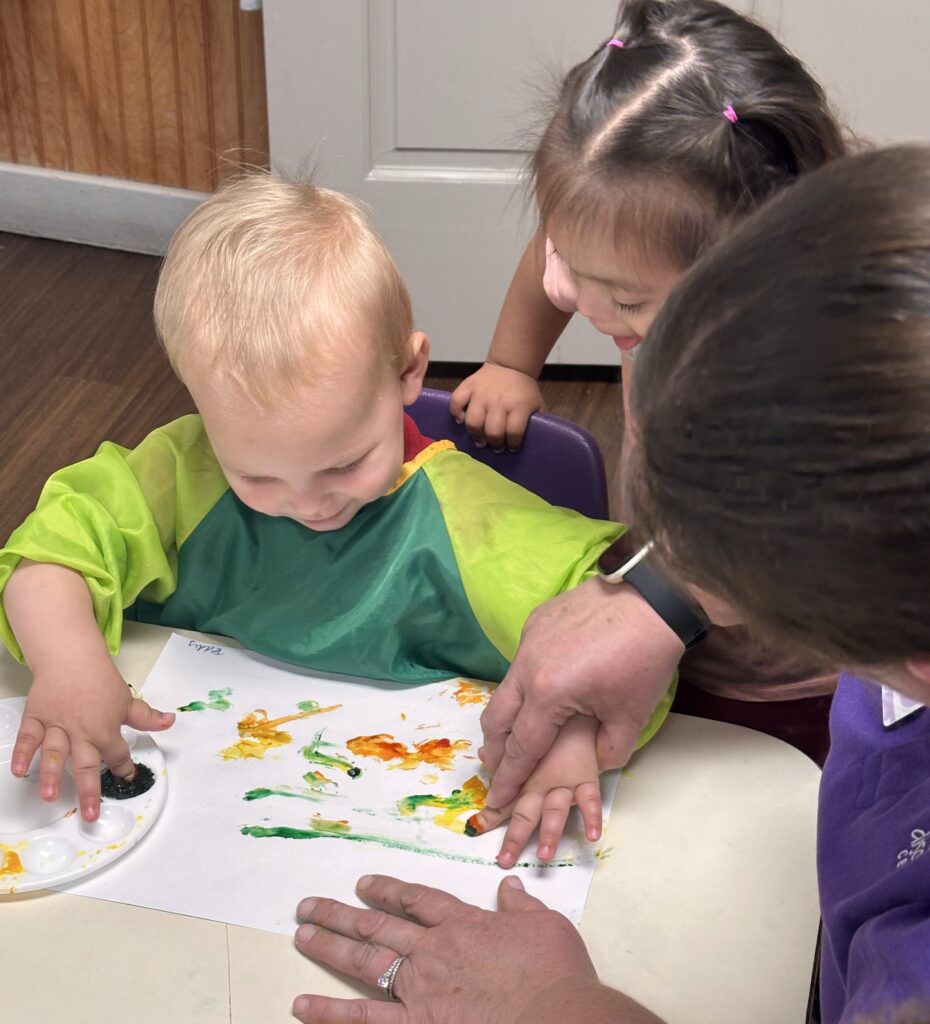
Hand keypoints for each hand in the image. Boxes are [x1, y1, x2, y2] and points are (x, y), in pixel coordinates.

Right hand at [11, 660, 174, 821]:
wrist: (72, 657)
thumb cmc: (100, 680)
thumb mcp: (126, 700)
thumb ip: (146, 717)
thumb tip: (170, 722)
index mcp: (106, 728)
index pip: (118, 754)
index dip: (124, 767)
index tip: (127, 778)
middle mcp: (82, 731)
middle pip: (87, 763)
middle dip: (89, 790)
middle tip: (89, 814)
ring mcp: (58, 726)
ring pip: (56, 753)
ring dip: (53, 775)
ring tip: (50, 796)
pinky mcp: (38, 718)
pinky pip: (29, 737)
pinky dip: (23, 753)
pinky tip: (20, 771)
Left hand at [292, 874, 600, 1023]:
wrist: (557, 1018)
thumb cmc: (555, 974)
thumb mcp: (546, 926)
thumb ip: (521, 906)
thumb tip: (510, 887)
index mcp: (462, 923)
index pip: (416, 899)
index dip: (388, 889)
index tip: (364, 883)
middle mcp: (433, 950)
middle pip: (377, 925)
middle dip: (340, 913)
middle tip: (308, 906)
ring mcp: (420, 989)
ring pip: (363, 961)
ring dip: (329, 946)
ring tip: (301, 935)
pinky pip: (364, 1018)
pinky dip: (330, 1012)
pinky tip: (302, 1005)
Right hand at [449, 362, 543, 450]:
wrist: (511, 366)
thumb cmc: (523, 391)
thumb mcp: (537, 405)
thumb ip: (535, 422)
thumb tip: (533, 441)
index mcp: (519, 406)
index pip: (514, 432)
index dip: (513, 444)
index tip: (512, 447)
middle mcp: (499, 401)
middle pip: (493, 431)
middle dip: (494, 443)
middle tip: (495, 446)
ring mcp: (481, 393)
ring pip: (473, 421)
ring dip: (475, 434)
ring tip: (480, 439)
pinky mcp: (468, 386)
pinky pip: (456, 402)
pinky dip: (456, 413)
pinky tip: (462, 419)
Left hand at [475, 714, 600, 867]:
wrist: (578, 701)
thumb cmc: (549, 717)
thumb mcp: (523, 730)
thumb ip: (504, 749)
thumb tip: (484, 756)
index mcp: (524, 772)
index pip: (505, 799)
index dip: (491, 815)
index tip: (476, 830)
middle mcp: (541, 780)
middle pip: (525, 812)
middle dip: (514, 836)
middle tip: (504, 860)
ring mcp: (565, 781)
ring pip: (554, 810)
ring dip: (549, 833)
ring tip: (543, 855)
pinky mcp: (587, 776)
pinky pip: (591, 799)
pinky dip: (593, 817)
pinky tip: (593, 837)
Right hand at [481, 578, 682, 808]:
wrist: (652, 598)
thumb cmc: (643, 659)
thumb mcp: (632, 716)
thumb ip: (609, 750)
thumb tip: (595, 762)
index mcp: (547, 695)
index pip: (521, 748)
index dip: (510, 778)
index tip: (498, 799)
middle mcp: (527, 666)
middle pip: (497, 718)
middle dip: (495, 749)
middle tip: (499, 768)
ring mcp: (529, 640)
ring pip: (507, 686)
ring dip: (509, 714)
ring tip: (518, 731)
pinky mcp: (537, 621)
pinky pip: (523, 659)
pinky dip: (527, 680)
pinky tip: (546, 685)